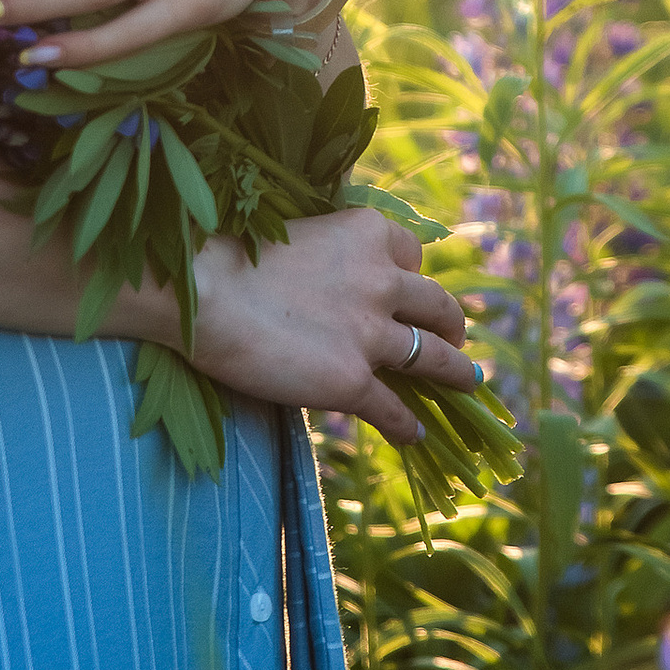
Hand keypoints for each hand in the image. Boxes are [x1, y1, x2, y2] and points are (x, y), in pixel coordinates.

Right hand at [187, 207, 474, 450]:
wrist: (203, 293)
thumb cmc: (229, 258)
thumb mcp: (296, 237)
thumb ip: (329, 260)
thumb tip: (333, 289)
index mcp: (367, 234)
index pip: (412, 255)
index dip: (413, 278)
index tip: (413, 295)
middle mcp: (381, 280)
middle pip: (438, 306)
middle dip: (452, 325)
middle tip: (455, 339)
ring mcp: (371, 334)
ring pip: (434, 358)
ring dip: (455, 374)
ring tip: (465, 385)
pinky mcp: (353, 380)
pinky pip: (394, 410)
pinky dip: (408, 426)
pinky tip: (413, 435)